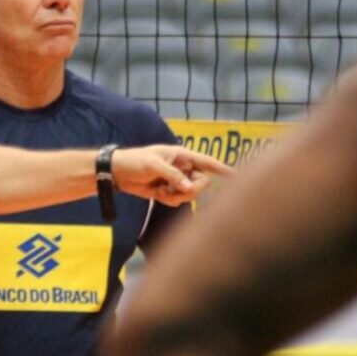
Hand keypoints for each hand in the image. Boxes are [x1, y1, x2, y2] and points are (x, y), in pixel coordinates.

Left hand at [113, 145, 231, 205]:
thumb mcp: (153, 165)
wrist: (118, 172)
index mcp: (182, 155)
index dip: (223, 169)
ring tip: (160, 189)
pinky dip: (168, 199)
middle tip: (176, 189)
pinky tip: (156, 193)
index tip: (238, 176)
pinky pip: (177, 200)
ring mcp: (177, 180)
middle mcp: (183, 168)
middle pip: (202, 183)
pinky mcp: (169, 191)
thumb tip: (189, 187)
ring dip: (176, 196)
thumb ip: (172, 175)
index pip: (207, 162)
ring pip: (190, 194)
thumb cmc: (134, 161)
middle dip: (191, 190)